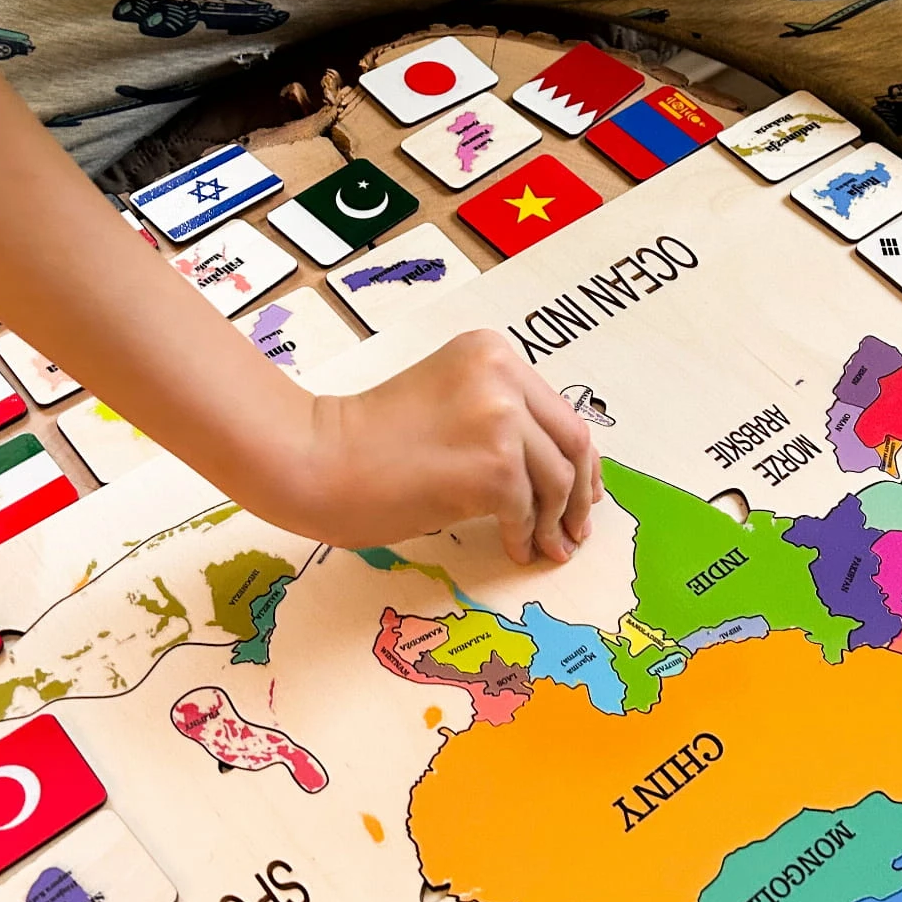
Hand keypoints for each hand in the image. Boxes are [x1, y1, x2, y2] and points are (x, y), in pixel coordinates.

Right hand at [313, 330, 602, 563]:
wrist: (318, 459)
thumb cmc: (369, 440)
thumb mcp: (447, 401)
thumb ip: (496, 416)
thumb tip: (554, 470)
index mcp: (491, 351)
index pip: (557, 410)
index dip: (577, 456)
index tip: (583, 489)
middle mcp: (503, 374)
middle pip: (573, 441)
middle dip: (581, 492)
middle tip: (576, 528)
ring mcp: (501, 418)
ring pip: (559, 480)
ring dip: (556, 522)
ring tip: (548, 548)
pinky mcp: (495, 466)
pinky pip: (528, 511)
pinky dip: (525, 536)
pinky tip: (514, 549)